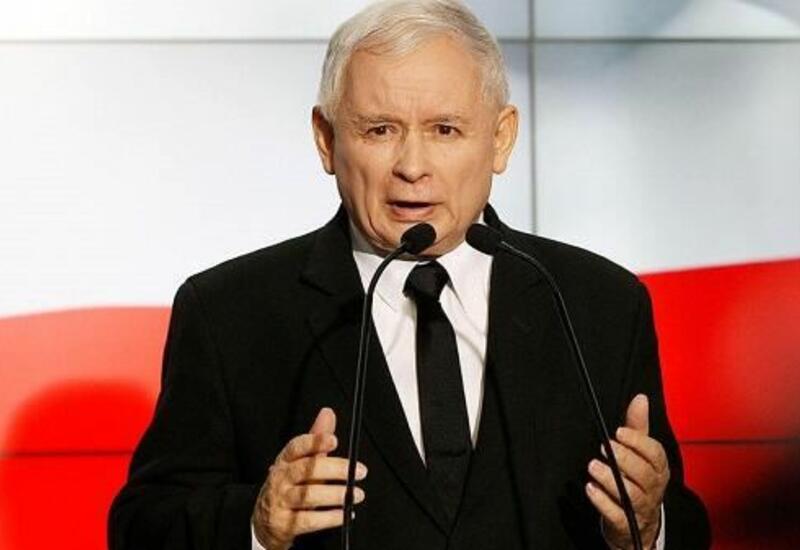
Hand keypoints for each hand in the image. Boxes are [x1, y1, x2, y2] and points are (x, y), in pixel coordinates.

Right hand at [251, 407, 366, 549]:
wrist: (265, 521)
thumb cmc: (288, 486)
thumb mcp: (300, 462)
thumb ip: (316, 439)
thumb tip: (328, 413)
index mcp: (284, 461)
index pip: (295, 447)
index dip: (314, 442)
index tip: (333, 439)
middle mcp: (281, 479)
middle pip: (306, 470)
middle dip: (335, 469)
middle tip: (360, 471)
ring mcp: (281, 501)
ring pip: (308, 495)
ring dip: (336, 494)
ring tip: (356, 493)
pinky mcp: (285, 524)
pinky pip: (309, 520)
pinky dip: (329, 518)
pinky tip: (344, 514)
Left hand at [585, 394, 669, 549]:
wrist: (640, 523)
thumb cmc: (638, 480)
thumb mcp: (640, 453)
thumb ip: (638, 427)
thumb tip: (640, 398)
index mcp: (659, 469)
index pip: (655, 454)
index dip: (637, 442)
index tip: (618, 432)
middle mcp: (653, 489)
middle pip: (644, 474)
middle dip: (624, 460)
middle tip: (604, 447)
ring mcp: (641, 508)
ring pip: (631, 495)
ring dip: (610, 480)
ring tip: (593, 467)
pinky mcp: (625, 524)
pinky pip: (617, 515)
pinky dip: (603, 503)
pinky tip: (591, 489)